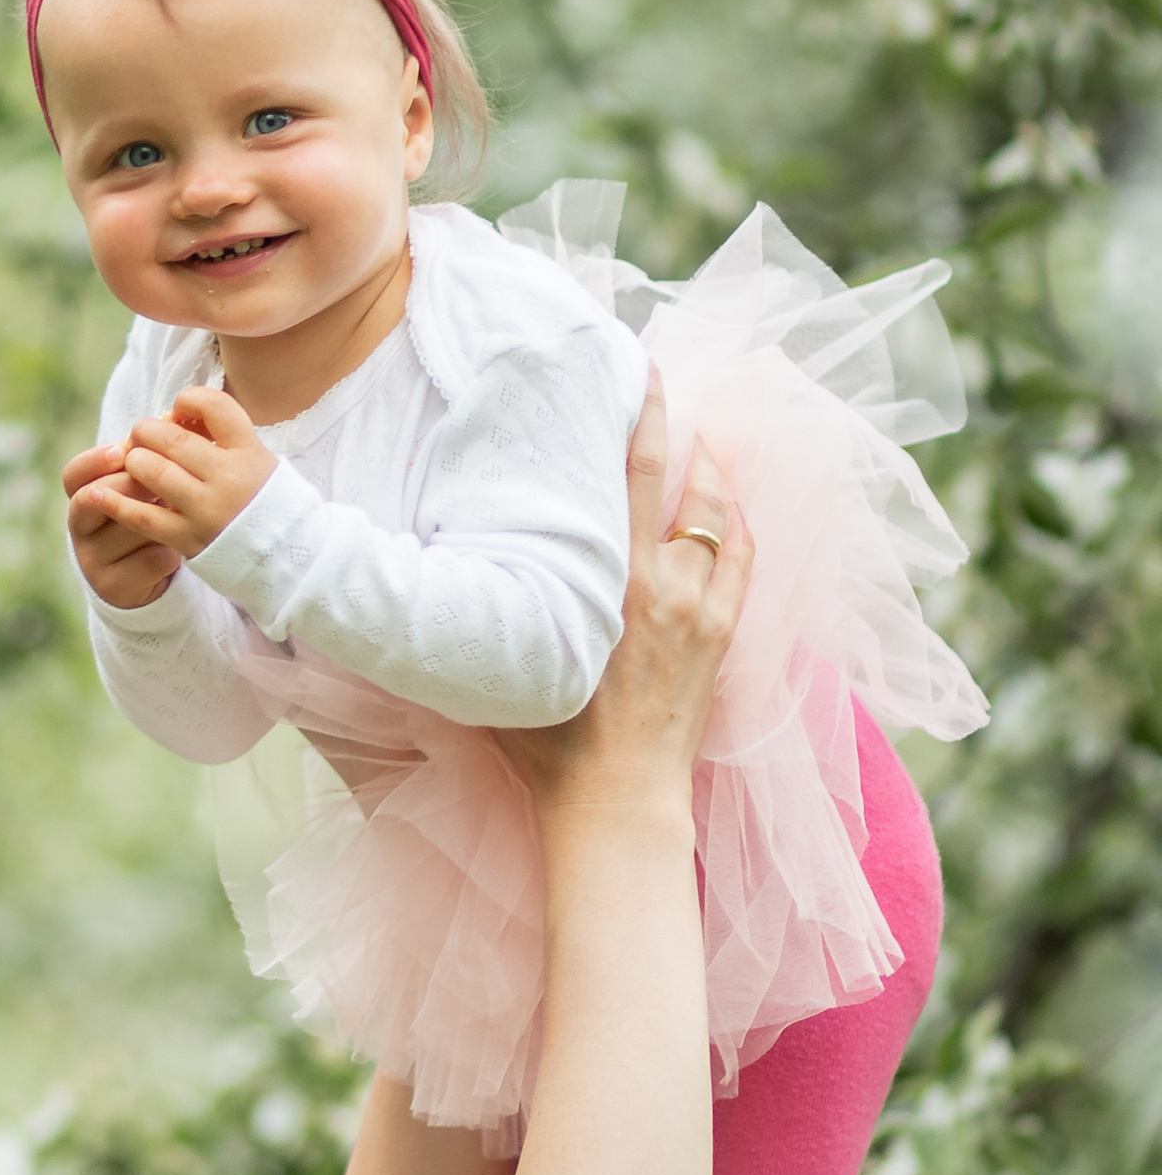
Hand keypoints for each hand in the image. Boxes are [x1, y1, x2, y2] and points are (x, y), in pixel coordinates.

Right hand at [63, 440, 179, 610]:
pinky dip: (170, 553)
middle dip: (128, 486)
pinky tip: (183, 550)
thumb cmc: (149, 514)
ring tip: (182, 513)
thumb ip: (146, 461)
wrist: (148, 574)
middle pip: (92, 500)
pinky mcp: (112, 588)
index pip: (73, 475)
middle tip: (160, 480)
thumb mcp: (143, 487)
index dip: (94, 461)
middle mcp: (79, 528)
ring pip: (125, 530)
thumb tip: (170, 423)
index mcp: (81, 496)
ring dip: (158, 520)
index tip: (122, 451)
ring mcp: (91, 560)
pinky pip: (147, 562)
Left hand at [98, 387, 279, 559]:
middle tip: (142, 436)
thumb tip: (173, 415)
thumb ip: (223, 436)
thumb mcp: (258, 459)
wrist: (284, 557)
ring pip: (152, 470)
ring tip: (135, 464)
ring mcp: (207, 509)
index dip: (188, 400)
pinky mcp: (188, 538)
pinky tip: (96, 494)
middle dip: (147, 431)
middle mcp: (229, 478)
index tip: (179, 408)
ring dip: (134, 461)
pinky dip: (114, 503)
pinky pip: (141, 516)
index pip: (214, 407)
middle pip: (172, 437)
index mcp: (250, 453)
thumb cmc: (262, 500)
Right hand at [494, 374, 749, 817]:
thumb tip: (431, 567)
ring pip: (721, 520)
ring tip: (704, 442)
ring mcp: (701, 613)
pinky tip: (733, 508)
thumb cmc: (544, 742)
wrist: (614, 802)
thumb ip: (484, 607)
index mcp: (610, 583)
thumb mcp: (502, 662)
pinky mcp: (721, 640)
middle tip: (668, 389)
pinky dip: (741, 527)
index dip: (641, 419)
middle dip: (680, 431)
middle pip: (684, 486)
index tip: (640, 373)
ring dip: (715, 476)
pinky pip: (744, 563)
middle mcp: (663, 587)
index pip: (633, 477)